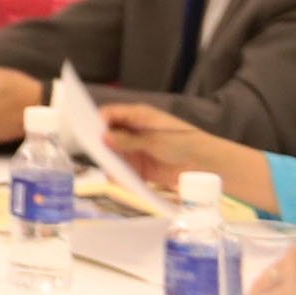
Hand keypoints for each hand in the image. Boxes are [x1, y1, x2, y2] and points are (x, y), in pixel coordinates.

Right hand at [98, 104, 276, 207]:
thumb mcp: (156, 140)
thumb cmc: (185, 143)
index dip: (97, 120)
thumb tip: (103, 137)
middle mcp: (133, 131)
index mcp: (138, 116)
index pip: (111, 114)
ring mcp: (135, 149)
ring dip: (109, 162)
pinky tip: (120, 180)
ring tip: (110, 171)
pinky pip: (122, 171)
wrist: (207, 167)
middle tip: (95, 153)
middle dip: (100, 143)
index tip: (88, 131)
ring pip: (112, 154)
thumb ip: (129, 140)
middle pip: (107, 134)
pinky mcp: (139, 168)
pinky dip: (119, 176)